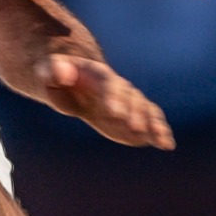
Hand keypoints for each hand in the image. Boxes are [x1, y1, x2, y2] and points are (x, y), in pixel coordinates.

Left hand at [32, 52, 174, 148]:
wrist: (75, 85)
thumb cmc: (58, 78)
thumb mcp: (49, 71)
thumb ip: (53, 71)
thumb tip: (62, 74)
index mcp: (100, 76)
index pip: (110, 86)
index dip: (113, 98)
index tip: (114, 112)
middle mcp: (120, 88)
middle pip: (131, 99)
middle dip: (133, 113)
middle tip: (134, 128)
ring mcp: (130, 102)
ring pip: (146, 111)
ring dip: (153, 124)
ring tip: (161, 138)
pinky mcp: (135, 117)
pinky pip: (151, 122)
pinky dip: (160, 132)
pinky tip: (167, 144)